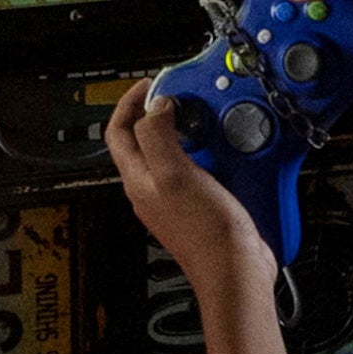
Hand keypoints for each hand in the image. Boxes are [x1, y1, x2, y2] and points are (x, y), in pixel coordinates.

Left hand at [107, 71, 279, 322]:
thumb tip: (155, 106)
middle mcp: (152, 187)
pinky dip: (209, 150)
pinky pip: (198, 167)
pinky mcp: (200, 202)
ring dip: (188, 129)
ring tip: (204, 118)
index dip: (130, 102)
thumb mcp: (175, 173)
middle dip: (161, 112)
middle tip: (182, 96)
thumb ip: (158, 135)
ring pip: (173, 151)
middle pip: (145, 138)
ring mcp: (175, 196)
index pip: (117, 131)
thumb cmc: (204, 232)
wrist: (234, 270)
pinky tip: (224, 147)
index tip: (153, 83)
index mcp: (138, 179)